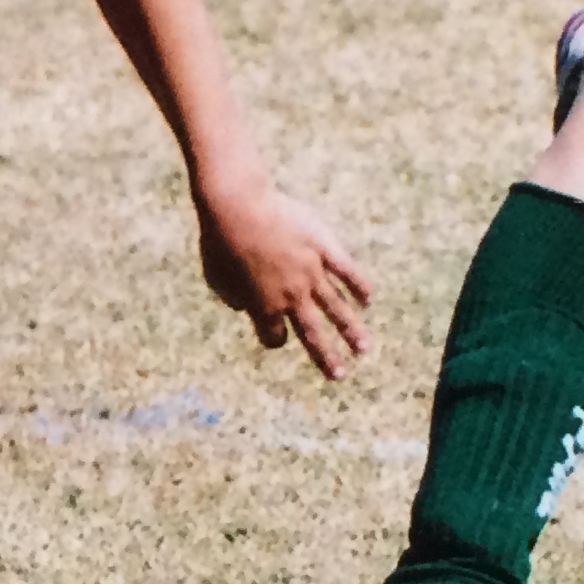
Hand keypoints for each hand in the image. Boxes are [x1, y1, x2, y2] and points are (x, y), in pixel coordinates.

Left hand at [193, 177, 372, 378]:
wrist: (238, 206)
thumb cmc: (220, 240)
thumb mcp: (215, 276)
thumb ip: (229, 296)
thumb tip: (242, 306)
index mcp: (263, 306)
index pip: (275, 336)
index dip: (276, 337)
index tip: (279, 334)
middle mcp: (291, 296)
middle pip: (312, 334)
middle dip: (327, 358)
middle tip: (339, 377)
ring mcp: (311, 272)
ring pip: (337, 309)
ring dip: (351, 331)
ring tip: (364, 349)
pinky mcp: (324, 248)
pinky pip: (347, 272)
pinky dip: (359, 287)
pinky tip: (368, 300)